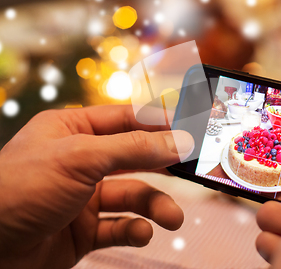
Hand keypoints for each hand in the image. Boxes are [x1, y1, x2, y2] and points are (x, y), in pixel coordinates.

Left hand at [0, 105, 193, 268]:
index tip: (192, 127)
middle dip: (163, 165)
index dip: (160, 122)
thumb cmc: (16, 190)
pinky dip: (134, 230)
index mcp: (72, 130)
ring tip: (172, 218)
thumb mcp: (80, 159)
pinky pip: (118, 227)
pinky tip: (142, 233)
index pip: (126, 119)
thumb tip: (179, 139)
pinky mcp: (82, 230)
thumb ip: (133, 148)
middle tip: (192, 169)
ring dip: (155, 205)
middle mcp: (79, 161)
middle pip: (134, 156)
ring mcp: (82, 197)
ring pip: (131, 195)